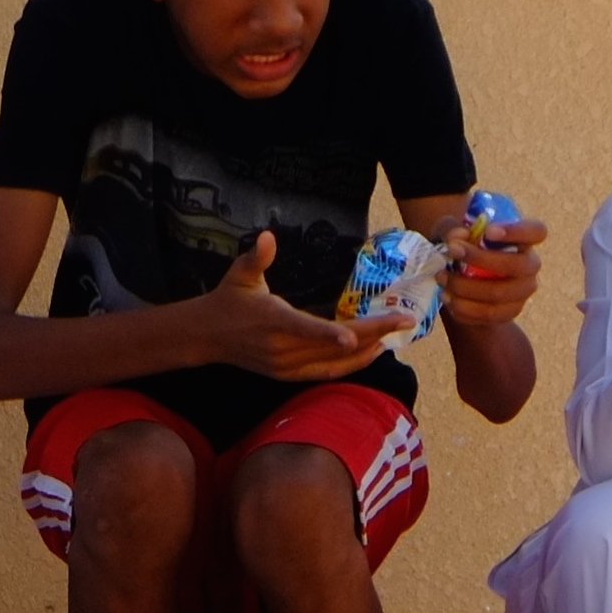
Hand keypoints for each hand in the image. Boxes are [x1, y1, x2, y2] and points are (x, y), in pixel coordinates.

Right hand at [196, 231, 412, 380]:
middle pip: (333, 346)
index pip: (304, 328)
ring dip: (368, 351)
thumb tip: (266, 237)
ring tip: (395, 335)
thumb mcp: (240, 274)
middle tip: (405, 320)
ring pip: (334, 362)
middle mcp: (281, 348)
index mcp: (272, 320)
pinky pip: (326, 372)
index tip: (355, 336)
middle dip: (373, 334)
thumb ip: (256, 257)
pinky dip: (351, 365)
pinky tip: (371, 353)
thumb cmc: (228, 299)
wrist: (206, 337)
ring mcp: (286, 366)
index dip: (330, 334)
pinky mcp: (288, 375)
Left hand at [432, 211, 547, 328]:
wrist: (465, 280)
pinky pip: (487, 314)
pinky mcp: (509, 312)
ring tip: (442, 277)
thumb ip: (453, 230)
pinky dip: (463, 307)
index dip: (516, 231)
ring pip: (499, 294)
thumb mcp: (454, 233)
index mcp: (524, 239)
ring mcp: (522, 292)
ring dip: (465, 287)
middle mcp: (530, 265)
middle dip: (481, 259)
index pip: (537, 231)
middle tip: (452, 250)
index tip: (487, 231)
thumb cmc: (464, 247)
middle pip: (518, 265)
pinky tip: (446, 296)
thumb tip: (457, 238)